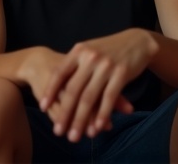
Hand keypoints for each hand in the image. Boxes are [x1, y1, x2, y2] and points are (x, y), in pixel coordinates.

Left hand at [38, 29, 155, 141]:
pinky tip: (97, 128)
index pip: (59, 73)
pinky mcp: (121, 74)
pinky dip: (102, 115)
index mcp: (78, 51)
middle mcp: (89, 57)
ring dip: (81, 120)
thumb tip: (57, 85)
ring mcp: (105, 66)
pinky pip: (108, 98)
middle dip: (64, 113)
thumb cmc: (107, 49)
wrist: (136, 42)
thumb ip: (74, 65)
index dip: (50, 91)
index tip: (42, 107)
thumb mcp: (88, 51)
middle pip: (73, 90)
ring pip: (89, 98)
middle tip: (58, 131)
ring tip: (74, 136)